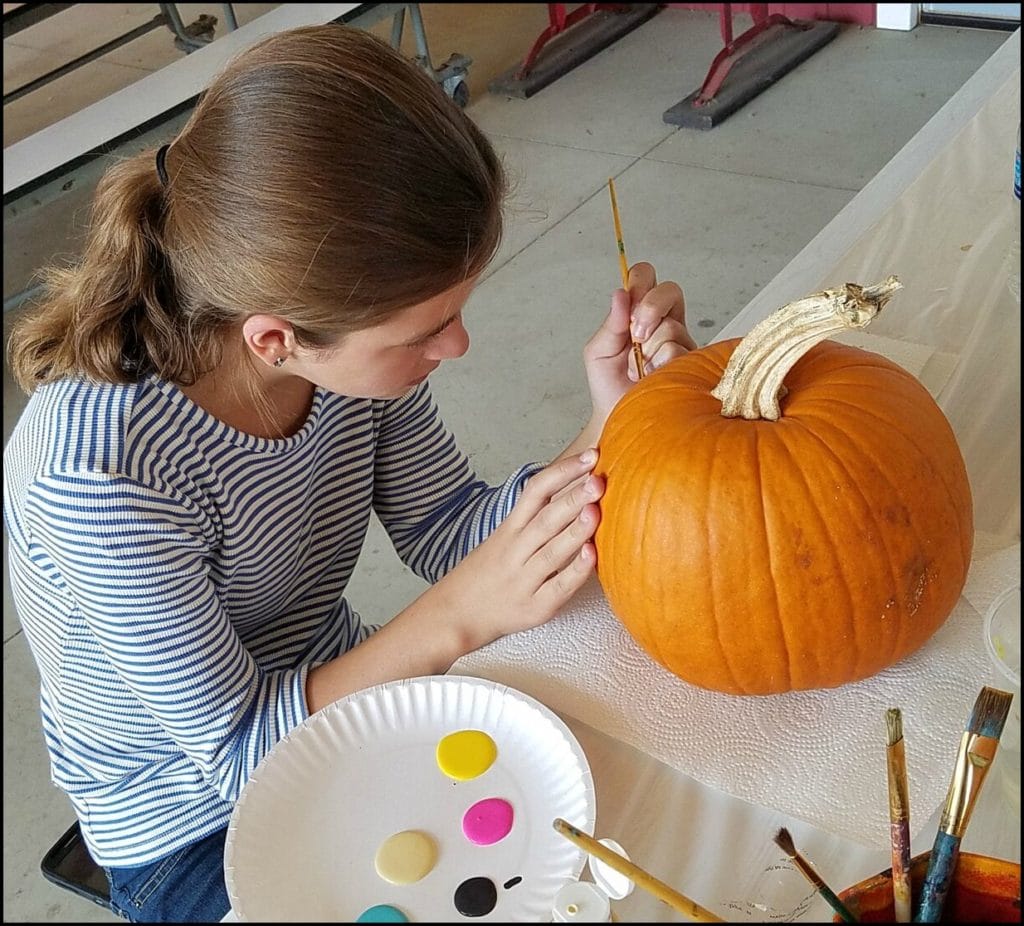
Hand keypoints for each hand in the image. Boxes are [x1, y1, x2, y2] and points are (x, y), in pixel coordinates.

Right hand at [432, 450, 602, 647]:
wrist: (455, 614)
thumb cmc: (487, 573)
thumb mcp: (503, 538)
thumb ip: (534, 517)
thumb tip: (575, 489)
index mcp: (510, 529)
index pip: (536, 492)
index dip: (562, 472)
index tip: (589, 456)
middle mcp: (516, 551)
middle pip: (546, 519)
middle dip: (573, 497)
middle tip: (598, 479)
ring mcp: (525, 580)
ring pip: (552, 552)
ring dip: (575, 531)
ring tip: (596, 510)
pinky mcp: (535, 608)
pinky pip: (557, 588)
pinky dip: (575, 572)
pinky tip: (592, 556)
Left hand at [583, 261, 697, 427]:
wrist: (618, 419)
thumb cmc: (609, 386)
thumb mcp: (598, 351)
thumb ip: (610, 323)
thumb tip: (620, 294)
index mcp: (640, 313)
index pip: (645, 277)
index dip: (639, 282)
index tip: (629, 307)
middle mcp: (664, 323)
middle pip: (670, 290)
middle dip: (650, 308)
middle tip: (636, 335)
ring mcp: (681, 342)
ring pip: (672, 327)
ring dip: (648, 351)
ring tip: (639, 371)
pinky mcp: (692, 363)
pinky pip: (679, 353)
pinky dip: (659, 367)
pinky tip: (652, 378)